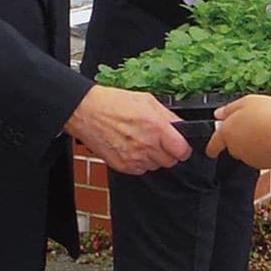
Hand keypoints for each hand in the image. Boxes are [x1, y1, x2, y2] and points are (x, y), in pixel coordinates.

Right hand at [64, 85, 191, 174]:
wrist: (86, 111)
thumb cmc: (113, 103)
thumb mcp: (147, 101)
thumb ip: (167, 116)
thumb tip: (180, 126)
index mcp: (156, 127)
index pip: (182, 151)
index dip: (183, 148)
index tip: (180, 145)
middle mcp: (146, 145)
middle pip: (171, 161)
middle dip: (169, 152)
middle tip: (159, 141)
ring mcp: (134, 158)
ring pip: (156, 166)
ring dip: (154, 157)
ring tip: (142, 141)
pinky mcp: (122, 166)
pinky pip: (140, 170)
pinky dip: (140, 162)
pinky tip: (132, 148)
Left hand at [207, 95, 270, 166]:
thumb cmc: (269, 114)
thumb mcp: (247, 101)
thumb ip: (230, 108)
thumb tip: (218, 114)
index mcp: (228, 132)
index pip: (214, 144)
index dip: (212, 147)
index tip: (211, 150)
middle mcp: (235, 147)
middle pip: (233, 144)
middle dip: (241, 137)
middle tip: (254, 124)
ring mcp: (248, 157)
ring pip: (247, 150)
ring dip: (253, 143)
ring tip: (267, 130)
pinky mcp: (262, 163)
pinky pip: (260, 156)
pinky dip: (264, 150)